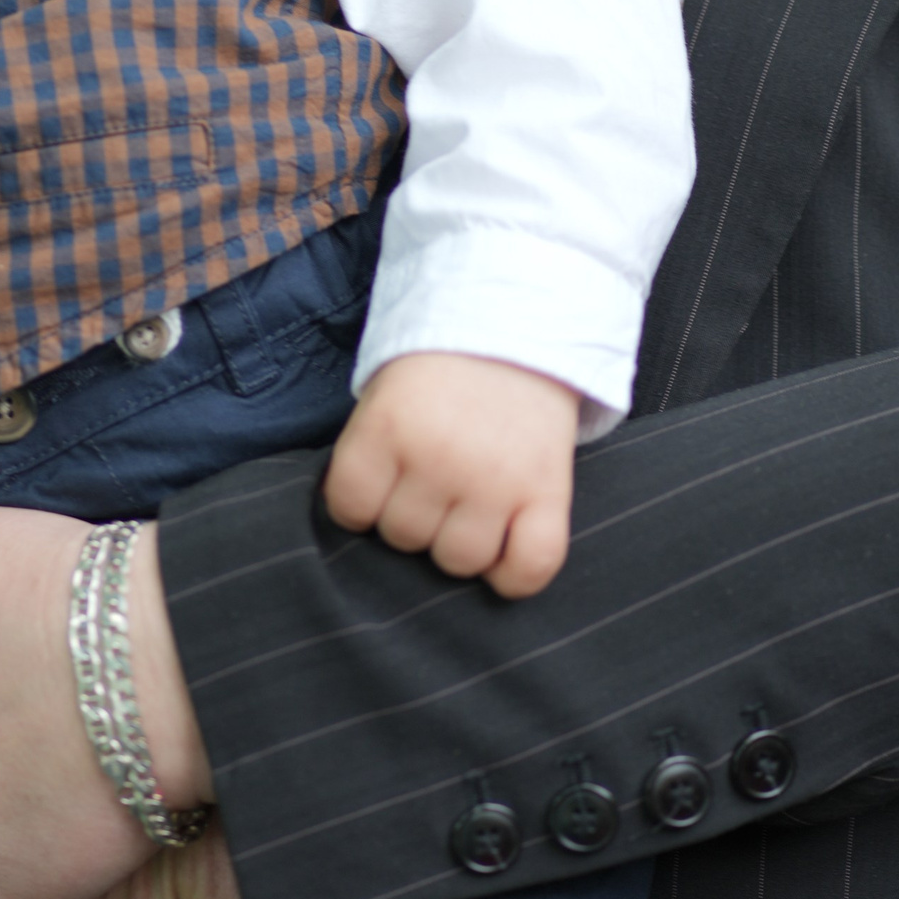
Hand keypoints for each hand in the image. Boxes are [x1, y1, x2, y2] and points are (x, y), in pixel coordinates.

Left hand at [323, 352, 578, 596]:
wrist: (520, 323)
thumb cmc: (442, 373)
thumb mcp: (386, 394)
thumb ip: (369, 456)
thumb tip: (363, 529)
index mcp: (388, 427)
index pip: (350, 506)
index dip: (361, 503)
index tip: (381, 484)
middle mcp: (439, 457)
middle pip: (404, 537)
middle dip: (413, 516)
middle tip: (433, 481)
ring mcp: (496, 479)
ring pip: (459, 561)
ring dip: (460, 544)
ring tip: (468, 505)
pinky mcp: (548, 492)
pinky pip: (528, 569)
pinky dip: (514, 575)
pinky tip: (505, 551)